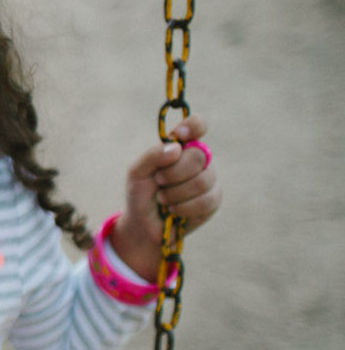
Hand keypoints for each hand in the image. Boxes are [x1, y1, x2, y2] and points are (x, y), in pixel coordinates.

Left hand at [112, 115, 221, 279]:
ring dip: (176, 194)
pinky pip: (206, 201)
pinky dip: (184, 207)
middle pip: (199, 156)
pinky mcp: (213, 200)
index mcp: (179, 147)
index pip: (196, 126)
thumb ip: (151, 156)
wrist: (143, 224)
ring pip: (202, 180)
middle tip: (159, 182)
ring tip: (163, 199)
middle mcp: (196, 160)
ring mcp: (208, 179)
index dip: (193, 126)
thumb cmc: (140, 194)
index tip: (180, 136)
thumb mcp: (136, 173)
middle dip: (174, 173)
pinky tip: (174, 210)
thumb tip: (177, 148)